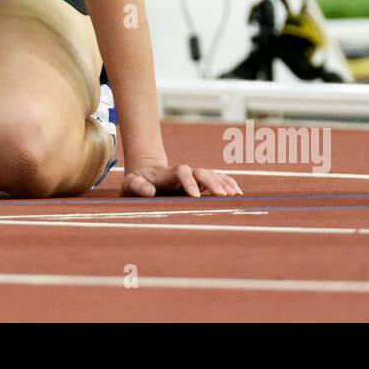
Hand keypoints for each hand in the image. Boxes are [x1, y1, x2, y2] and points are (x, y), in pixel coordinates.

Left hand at [121, 162, 241, 197]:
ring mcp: (192, 176)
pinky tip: (237, 193)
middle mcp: (183, 172)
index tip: (195, 196)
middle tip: (222, 197)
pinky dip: (227, 184)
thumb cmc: (137, 181)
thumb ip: (137, 186)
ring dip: (223, 183)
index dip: (189, 181)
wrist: (146, 172)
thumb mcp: (130, 184)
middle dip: (212, 182)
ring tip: (234, 195)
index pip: (182, 171)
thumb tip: (150, 191)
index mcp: (168, 173)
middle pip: (201, 172)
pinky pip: (216, 180)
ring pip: (211, 175)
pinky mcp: (198, 182)